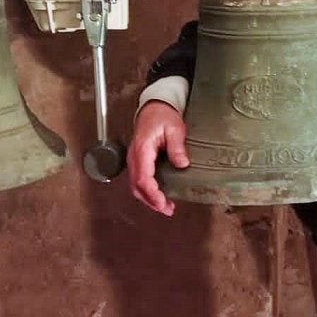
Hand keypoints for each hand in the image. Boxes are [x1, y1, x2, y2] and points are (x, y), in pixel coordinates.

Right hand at [127, 100, 188, 215]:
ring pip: (136, 186)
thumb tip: (182, 164)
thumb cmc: (162, 116)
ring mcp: (135, 160)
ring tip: (166, 207)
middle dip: (151, 202)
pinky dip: (148, 191)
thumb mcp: (174, 128)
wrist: (154, 107)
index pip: (143, 178)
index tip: (163, 203)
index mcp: (142, 150)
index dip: (153, 194)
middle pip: (137, 187)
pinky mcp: (139, 161)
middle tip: (167, 210)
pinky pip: (140, 180)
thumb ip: (176, 147)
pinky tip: (160, 196)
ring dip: (149, 199)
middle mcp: (135, 157)